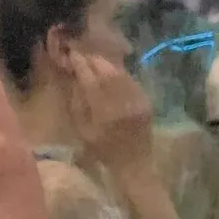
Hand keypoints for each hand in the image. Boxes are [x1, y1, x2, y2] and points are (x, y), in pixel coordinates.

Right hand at [68, 52, 154, 173]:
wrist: (133, 163)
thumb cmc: (103, 151)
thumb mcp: (83, 132)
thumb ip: (77, 106)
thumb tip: (74, 81)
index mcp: (102, 111)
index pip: (89, 79)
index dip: (80, 64)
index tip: (73, 54)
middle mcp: (121, 102)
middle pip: (106, 71)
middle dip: (94, 60)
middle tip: (84, 54)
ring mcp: (136, 100)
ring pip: (120, 73)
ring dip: (107, 64)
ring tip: (96, 60)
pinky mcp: (145, 100)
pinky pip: (131, 80)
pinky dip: (120, 73)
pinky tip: (112, 72)